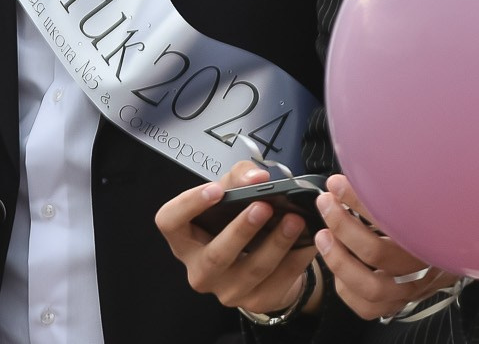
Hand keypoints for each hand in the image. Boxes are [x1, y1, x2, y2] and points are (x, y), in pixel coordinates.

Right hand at [154, 161, 316, 317]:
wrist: (255, 258)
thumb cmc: (233, 219)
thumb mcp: (231, 192)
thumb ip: (240, 176)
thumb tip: (258, 178)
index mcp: (184, 239)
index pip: (170, 222)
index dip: (189, 205)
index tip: (216, 190)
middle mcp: (199, 270)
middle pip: (215, 255)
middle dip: (241, 230)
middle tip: (264, 206)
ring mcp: (227, 291)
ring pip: (252, 270)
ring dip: (276, 244)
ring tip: (295, 220)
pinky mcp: (256, 301)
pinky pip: (279, 281)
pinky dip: (296, 259)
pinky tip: (308, 240)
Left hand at [314, 175, 459, 320]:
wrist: (453, 248)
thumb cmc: (428, 214)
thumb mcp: (420, 195)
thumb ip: (391, 185)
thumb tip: (355, 163)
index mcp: (435, 232)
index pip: (394, 216)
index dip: (358, 199)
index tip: (337, 183)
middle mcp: (427, 265)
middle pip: (378, 253)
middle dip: (342, 226)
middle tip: (326, 203)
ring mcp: (414, 288)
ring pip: (373, 287)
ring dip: (339, 261)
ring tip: (323, 236)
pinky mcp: (400, 303)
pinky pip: (369, 308)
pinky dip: (347, 287)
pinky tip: (338, 266)